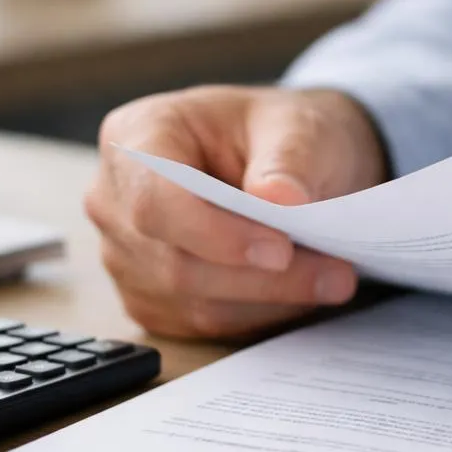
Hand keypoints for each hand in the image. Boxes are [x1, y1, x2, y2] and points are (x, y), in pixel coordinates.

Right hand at [86, 85, 387, 338]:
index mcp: (136, 136)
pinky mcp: (153, 296)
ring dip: (268, 299)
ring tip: (333, 279)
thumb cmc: (283, 133)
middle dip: (260, 277)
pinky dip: (258, 313)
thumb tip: (279, 200)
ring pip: (190, 302)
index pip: (154, 200)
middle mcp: (115, 200)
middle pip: (173, 262)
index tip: (281, 249)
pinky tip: (301, 291)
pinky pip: (201, 323)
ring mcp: (127, 254)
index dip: (214, 233)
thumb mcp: (299, 128)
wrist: (289, 162)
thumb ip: (288, 161)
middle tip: (336, 274)